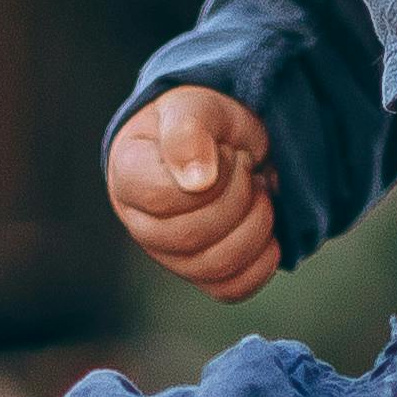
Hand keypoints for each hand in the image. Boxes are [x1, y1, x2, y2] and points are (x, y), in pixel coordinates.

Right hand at [108, 84, 283, 301]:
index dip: (212, 176)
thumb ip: (188, 134)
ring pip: (214, 266)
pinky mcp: (200, 275)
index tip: (229, 151)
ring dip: (256, 225)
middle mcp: (140, 224)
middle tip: (249, 166)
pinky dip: (262, 262)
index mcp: (128, 177)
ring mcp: (169, 256)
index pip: (163, 197)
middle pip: (191, 236)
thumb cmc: (201, 123)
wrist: (221, 142)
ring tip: (259, 191)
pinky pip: (230, 288)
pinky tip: (268, 231)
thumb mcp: (194, 107)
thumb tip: (197, 181)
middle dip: (239, 197)